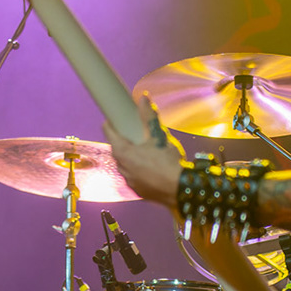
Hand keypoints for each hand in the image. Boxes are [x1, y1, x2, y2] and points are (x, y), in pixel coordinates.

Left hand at [104, 93, 182, 209]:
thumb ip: (148, 116)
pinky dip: (140, 170)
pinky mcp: (139, 191)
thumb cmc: (168, 164)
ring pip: (126, 164)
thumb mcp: (158, 135)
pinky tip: (152, 167)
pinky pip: (135, 177)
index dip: (111, 123)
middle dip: (125, 140)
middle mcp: (122, 168)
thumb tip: (143, 99)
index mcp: (123, 153)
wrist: (181, 190)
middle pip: (117, 149)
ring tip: (146, 151)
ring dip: (132, 157)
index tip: (114, 118)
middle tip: (135, 133)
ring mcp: (130, 182)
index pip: (109, 132)